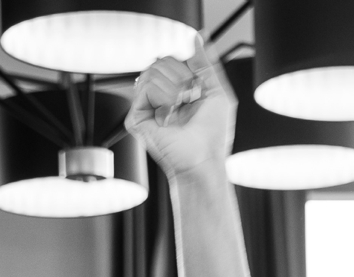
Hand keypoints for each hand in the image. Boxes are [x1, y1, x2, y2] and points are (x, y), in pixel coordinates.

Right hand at [125, 52, 234, 178]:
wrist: (204, 160)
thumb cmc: (213, 136)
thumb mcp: (217, 91)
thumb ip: (206, 63)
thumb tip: (197, 38)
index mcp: (177, 89)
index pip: (174, 59)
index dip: (188, 68)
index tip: (196, 88)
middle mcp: (160, 96)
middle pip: (162, 60)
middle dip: (182, 77)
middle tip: (189, 100)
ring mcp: (147, 105)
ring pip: (153, 69)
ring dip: (175, 89)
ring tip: (180, 108)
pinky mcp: (136, 116)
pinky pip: (147, 86)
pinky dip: (164, 98)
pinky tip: (169, 115)